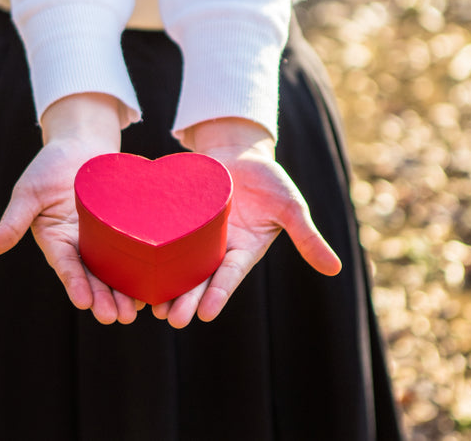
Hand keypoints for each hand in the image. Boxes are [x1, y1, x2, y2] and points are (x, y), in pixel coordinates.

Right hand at [0, 93, 143, 324]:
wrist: (82, 142)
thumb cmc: (49, 165)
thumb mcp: (28, 192)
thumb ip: (10, 224)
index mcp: (56, 241)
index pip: (67, 266)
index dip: (75, 284)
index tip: (85, 302)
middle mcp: (80, 246)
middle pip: (93, 277)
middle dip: (104, 298)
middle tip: (118, 317)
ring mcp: (103, 240)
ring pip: (114, 272)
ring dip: (123, 293)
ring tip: (135, 311)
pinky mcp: (124, 229)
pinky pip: (134, 252)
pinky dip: (142, 269)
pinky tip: (154, 285)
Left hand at [152, 118, 341, 327]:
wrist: (238, 152)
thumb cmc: (269, 179)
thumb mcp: (291, 206)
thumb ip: (308, 238)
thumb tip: (336, 269)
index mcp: (243, 250)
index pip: (229, 276)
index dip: (218, 294)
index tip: (204, 313)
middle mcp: (217, 249)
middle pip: (200, 279)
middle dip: (186, 299)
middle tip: (171, 318)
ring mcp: (195, 236)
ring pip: (178, 265)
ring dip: (166, 286)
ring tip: (150, 306)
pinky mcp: (177, 219)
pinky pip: (161, 238)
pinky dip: (150, 254)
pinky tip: (134, 268)